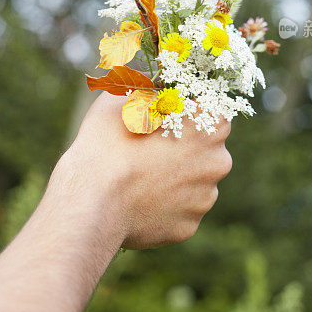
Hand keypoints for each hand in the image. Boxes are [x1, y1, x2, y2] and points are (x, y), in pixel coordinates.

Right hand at [51, 92, 232, 248]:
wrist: (92, 199)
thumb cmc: (109, 140)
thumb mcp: (127, 96)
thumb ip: (152, 88)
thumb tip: (156, 83)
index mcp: (213, 124)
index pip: (214, 113)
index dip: (190, 114)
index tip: (169, 117)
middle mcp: (219, 162)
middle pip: (208, 151)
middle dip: (184, 149)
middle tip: (150, 149)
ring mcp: (205, 199)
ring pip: (194, 184)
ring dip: (174, 180)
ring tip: (139, 178)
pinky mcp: (188, 228)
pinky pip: (179, 212)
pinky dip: (163, 207)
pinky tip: (138, 202)